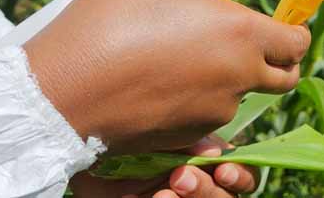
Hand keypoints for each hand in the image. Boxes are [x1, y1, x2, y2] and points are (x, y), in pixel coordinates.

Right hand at [24, 0, 310, 152]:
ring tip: (184, 51)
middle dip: (277, 60)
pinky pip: (207, 118)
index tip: (281, 21)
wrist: (62, 92)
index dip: (296, 31)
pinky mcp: (186, 138)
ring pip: (242, 97)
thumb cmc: (112, 21)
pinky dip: (199, 100)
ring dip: (231, 78)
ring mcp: (213, 115)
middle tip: (242, 38)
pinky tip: (161, 80)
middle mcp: (238, 80)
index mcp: (242, 37)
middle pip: (284, 78)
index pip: (299, 44)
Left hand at [70, 134, 258, 197]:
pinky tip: (144, 196)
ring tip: (163, 191)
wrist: (80, 145)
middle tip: (180, 176)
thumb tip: (216, 149)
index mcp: (206, 162)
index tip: (223, 170)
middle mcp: (197, 185)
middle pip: (228, 197)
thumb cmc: (124, 134)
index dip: (241, 174)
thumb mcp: (162, 132)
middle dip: (207, 190)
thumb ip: (190, 140)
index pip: (243, 174)